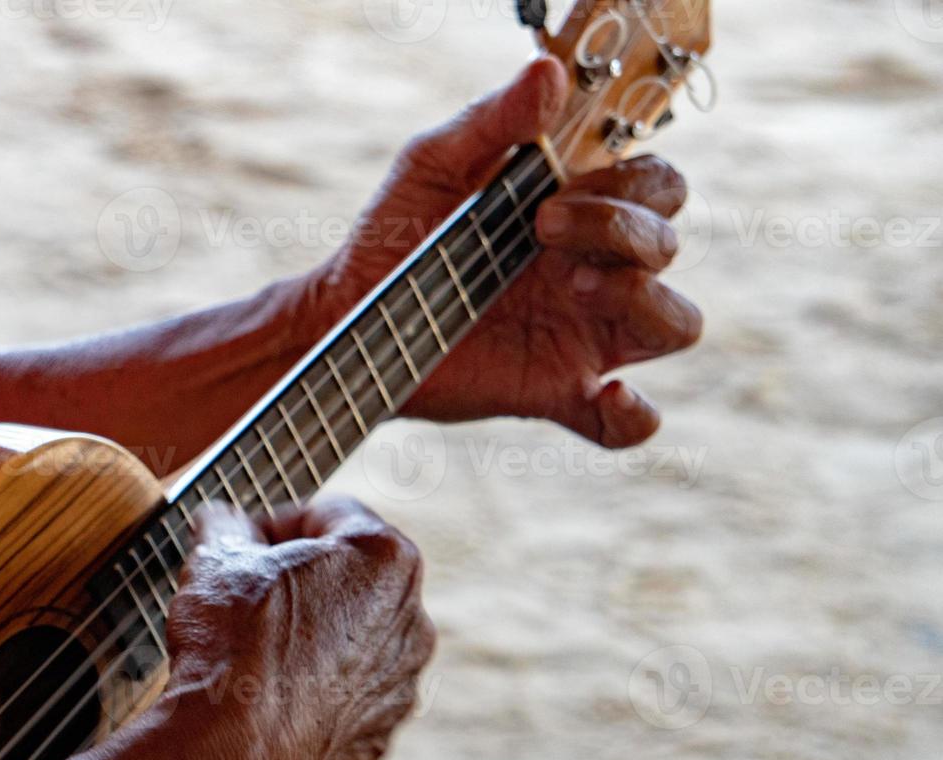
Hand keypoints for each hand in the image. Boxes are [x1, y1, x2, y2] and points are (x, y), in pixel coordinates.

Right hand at [158, 497, 435, 759]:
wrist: (229, 751)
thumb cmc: (232, 645)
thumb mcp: (216, 559)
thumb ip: (227, 526)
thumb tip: (223, 523)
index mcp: (384, 558)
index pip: (329, 514)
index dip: (276, 523)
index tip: (242, 543)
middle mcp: (411, 618)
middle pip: (351, 577)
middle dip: (302, 580)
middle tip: (246, 592)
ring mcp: (400, 683)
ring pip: (353, 640)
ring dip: (313, 636)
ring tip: (255, 649)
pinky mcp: (378, 735)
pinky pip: (346, 697)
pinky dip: (314, 692)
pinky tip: (269, 695)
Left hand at [307, 56, 701, 448]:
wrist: (347, 314)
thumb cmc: (394, 233)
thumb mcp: (433, 163)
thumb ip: (492, 121)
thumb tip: (548, 73)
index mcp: (579, 213)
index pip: (658, 188)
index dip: (631, 185)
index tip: (554, 191)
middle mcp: (595, 272)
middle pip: (669, 245)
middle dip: (625, 232)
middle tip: (545, 231)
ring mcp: (582, 335)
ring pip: (677, 323)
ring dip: (644, 301)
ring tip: (576, 291)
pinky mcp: (556, 392)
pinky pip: (627, 422)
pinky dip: (632, 414)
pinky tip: (602, 393)